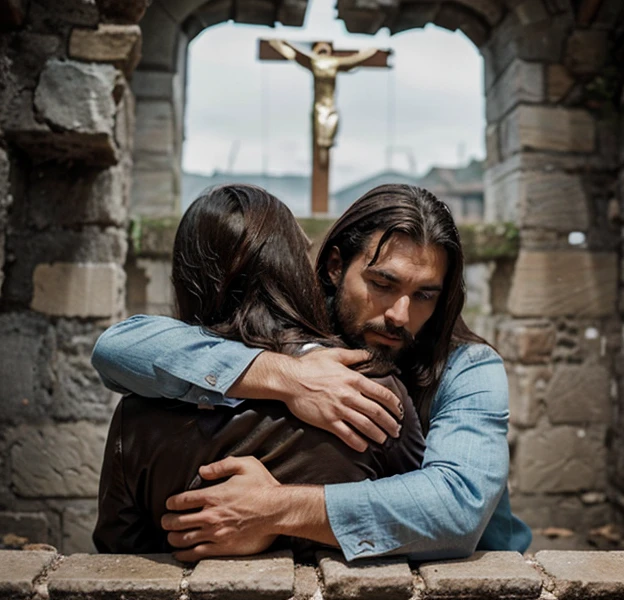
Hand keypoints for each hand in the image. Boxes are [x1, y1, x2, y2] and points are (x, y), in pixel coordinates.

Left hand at [162, 457, 277, 560]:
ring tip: (170, 536)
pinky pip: (197, 554)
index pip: (182, 500)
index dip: (172, 502)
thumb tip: (202, 470)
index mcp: (213, 495)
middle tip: (165, 520)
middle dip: (167, 521)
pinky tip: (178, 553)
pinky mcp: (222, 547)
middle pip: (177, 521)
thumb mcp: (245, 464)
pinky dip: (183, 554)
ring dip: (172, 537)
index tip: (170, 503)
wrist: (278, 511)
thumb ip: (221, 465)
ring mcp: (215, 533)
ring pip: (184, 539)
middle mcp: (210, 515)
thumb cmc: (263, 486)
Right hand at [231, 348, 401, 451]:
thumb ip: (354, 355)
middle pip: (377, 412)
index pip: (381, 394)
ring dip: (378, 435)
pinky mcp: (327, 421)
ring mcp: (339, 410)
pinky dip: (357, 442)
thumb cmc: (310, 365)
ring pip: (365, 425)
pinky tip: (363, 447)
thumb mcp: (334, 354)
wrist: (288, 379)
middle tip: (397, 431)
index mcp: (353, 379)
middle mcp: (349, 395)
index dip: (394, 405)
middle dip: (390, 423)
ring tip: (384, 440)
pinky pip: (347, 435)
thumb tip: (369, 354)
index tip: (400, 412)